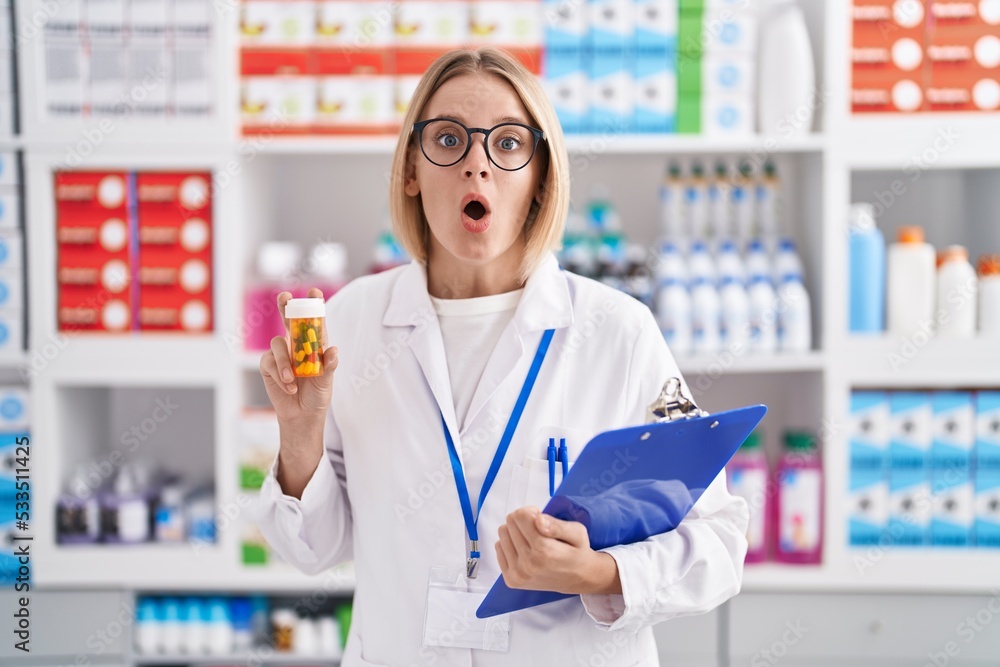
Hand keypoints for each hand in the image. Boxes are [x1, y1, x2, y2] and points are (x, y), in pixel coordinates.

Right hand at [259, 287, 338, 430]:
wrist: (302, 415)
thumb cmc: (317, 395)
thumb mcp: (326, 381)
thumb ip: (329, 366)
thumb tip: (333, 350)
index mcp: (314, 344)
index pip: (315, 321)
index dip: (314, 305)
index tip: (314, 292)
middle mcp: (296, 345)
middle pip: (288, 319)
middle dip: (286, 306)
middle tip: (285, 297)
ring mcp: (281, 354)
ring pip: (277, 344)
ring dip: (285, 362)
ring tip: (293, 379)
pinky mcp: (268, 365)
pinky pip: (270, 363)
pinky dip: (280, 375)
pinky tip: (289, 387)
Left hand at [495, 507, 621, 595]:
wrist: (579, 578)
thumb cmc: (577, 552)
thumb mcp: (577, 533)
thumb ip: (557, 525)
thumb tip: (538, 519)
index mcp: (545, 551)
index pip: (521, 516)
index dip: (532, 512)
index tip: (542, 519)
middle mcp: (529, 564)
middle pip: (510, 522)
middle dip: (524, 521)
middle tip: (538, 530)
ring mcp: (518, 574)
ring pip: (503, 533)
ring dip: (516, 532)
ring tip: (532, 540)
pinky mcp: (511, 579)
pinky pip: (499, 548)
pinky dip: (510, 544)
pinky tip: (525, 550)